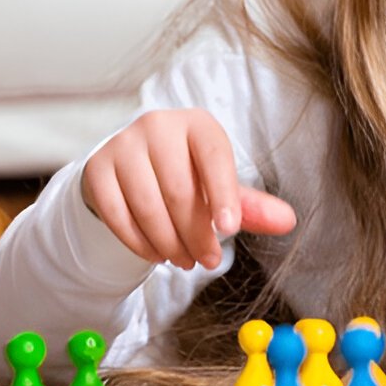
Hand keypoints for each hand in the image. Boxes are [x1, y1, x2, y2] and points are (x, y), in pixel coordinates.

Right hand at [81, 109, 296, 270]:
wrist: (135, 166)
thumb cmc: (188, 174)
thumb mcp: (220, 185)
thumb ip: (251, 205)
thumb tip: (288, 221)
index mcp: (197, 124)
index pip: (214, 158)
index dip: (223, 195)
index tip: (230, 231)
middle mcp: (158, 125)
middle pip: (179, 190)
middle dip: (196, 234)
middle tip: (207, 260)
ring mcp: (123, 145)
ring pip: (148, 206)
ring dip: (169, 243)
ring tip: (184, 260)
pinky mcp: (97, 169)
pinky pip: (118, 215)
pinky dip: (139, 242)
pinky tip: (157, 254)